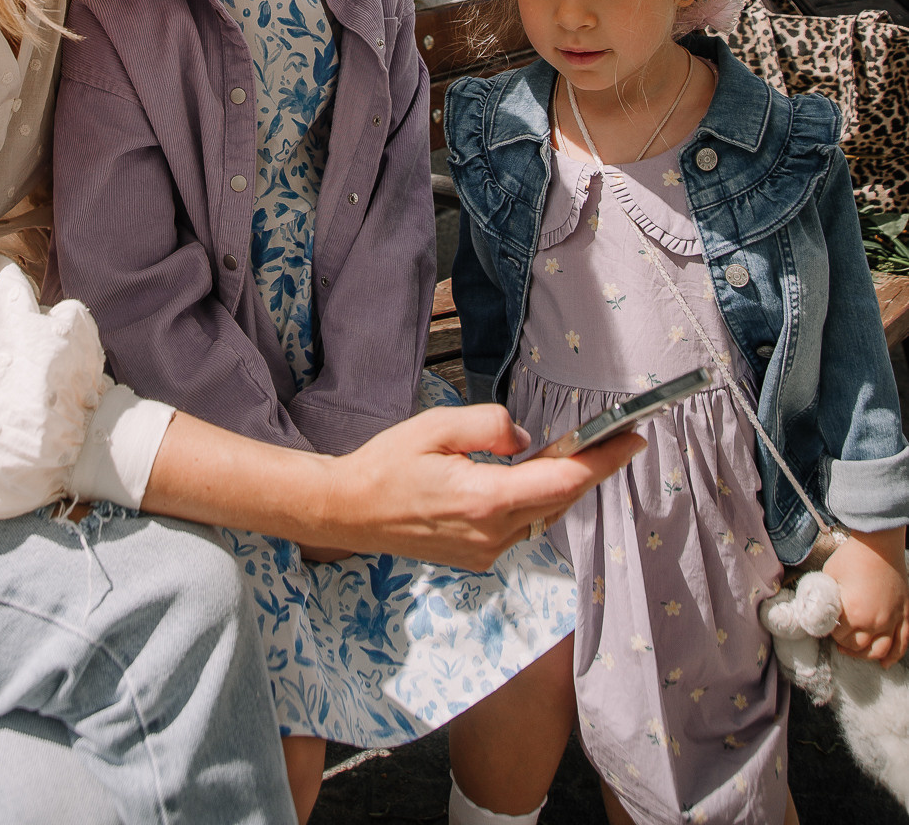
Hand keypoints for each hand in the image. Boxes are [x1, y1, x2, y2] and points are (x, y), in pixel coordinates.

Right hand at [141, 404, 641, 571]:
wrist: (349, 512)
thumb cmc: (388, 463)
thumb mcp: (439, 426)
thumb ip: (491, 426)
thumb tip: (526, 439)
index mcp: (487, 499)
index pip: (563, 479)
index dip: (604, 461)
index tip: (633, 441)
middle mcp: (494, 534)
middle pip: (559, 499)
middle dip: (586, 469)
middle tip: (609, 439)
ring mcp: (486, 552)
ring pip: (541, 515)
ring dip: (556, 486)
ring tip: (564, 455)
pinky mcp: (477, 558)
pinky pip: (520, 527)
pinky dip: (530, 502)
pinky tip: (520, 480)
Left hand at [824, 528, 908, 668]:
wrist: (879, 544)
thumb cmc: (852, 557)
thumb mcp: (830, 576)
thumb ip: (826, 596)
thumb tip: (820, 608)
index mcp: (854, 613)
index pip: (839, 635)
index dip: (830, 632)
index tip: (826, 626)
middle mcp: (875, 622)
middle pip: (859, 647)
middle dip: (846, 644)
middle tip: (838, 639)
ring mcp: (893, 620)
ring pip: (880, 651)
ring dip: (867, 656)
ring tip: (855, 652)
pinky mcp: (905, 615)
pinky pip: (903, 643)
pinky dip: (894, 656)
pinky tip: (885, 664)